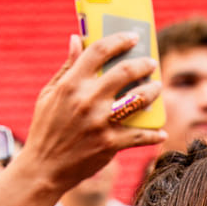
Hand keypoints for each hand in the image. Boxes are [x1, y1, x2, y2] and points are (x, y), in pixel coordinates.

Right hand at [18, 33, 166, 195]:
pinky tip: (161, 133)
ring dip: (152, 92)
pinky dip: (154, 135)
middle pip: (124, 72)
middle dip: (143, 64)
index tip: (132, 38)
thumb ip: (67, 67)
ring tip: (156, 88)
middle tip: (151, 64)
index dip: (119, 40)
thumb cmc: (46, 129)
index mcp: (71, 84)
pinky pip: (139, 137)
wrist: (45, 167)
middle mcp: (88, 100)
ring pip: (137, 100)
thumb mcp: (49, 94)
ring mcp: (101, 123)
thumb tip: (77, 39)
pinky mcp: (110, 144)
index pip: (99, 51)